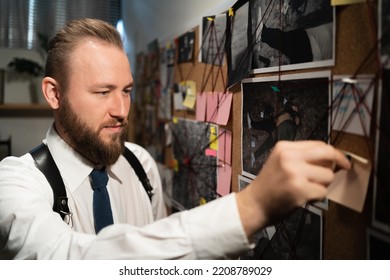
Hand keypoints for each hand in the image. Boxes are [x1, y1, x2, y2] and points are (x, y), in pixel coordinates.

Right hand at [236, 140, 350, 237]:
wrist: (254, 204)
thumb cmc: (269, 186)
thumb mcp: (280, 162)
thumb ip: (301, 157)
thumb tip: (332, 159)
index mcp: (284, 147)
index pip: (318, 144)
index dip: (333, 153)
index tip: (340, 160)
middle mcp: (289, 157)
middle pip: (328, 153)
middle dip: (338, 162)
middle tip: (341, 170)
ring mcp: (294, 173)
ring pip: (328, 175)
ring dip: (323, 185)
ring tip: (307, 188)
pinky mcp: (299, 189)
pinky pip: (323, 192)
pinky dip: (317, 197)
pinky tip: (303, 197)